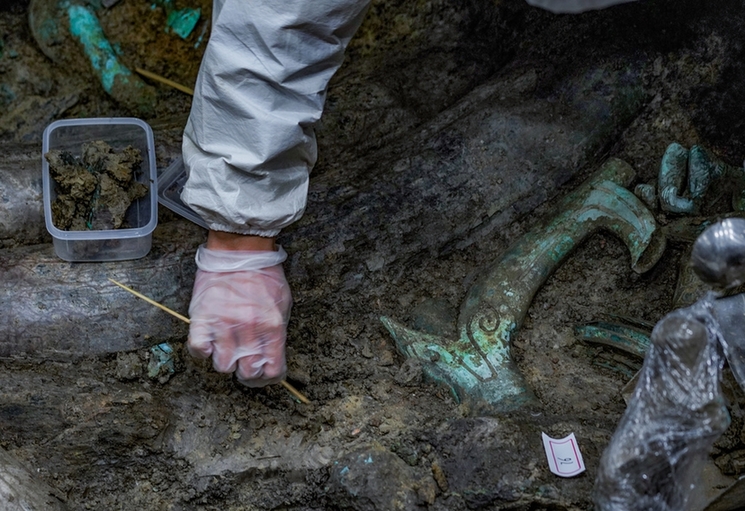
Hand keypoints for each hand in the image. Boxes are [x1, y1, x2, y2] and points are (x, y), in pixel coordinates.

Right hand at [187, 236, 291, 386]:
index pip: (272, 370)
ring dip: (224, 360)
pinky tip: (208, 341)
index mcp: (273, 327)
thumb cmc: (264, 275)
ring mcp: (224, 326)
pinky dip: (202, 351)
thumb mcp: (282, 303)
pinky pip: (199, 350)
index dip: (267, 377)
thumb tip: (272, 355)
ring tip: (226, 346)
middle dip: (246, 370)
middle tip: (242, 360)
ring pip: (222, 366)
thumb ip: (278, 331)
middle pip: (246, 372)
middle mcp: (249, 331)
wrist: (240, 249)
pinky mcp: (203, 318)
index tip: (262, 373)